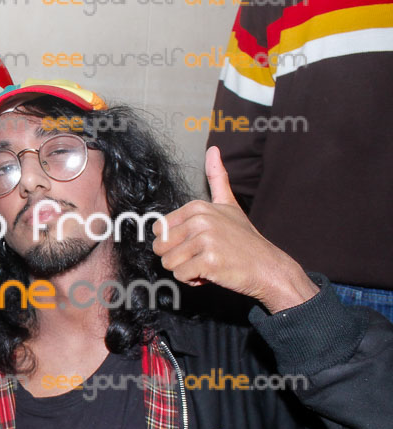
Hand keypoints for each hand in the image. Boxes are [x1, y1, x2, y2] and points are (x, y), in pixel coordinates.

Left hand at [152, 147, 317, 312]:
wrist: (268, 267)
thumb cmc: (245, 240)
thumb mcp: (229, 204)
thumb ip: (217, 178)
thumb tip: (213, 149)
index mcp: (197, 206)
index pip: (159, 231)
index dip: (175, 243)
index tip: (198, 243)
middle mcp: (199, 219)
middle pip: (160, 248)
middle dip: (178, 257)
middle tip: (202, 255)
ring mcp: (204, 239)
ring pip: (169, 263)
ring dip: (186, 270)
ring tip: (208, 263)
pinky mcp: (208, 260)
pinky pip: (181, 276)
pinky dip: (194, 280)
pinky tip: (213, 273)